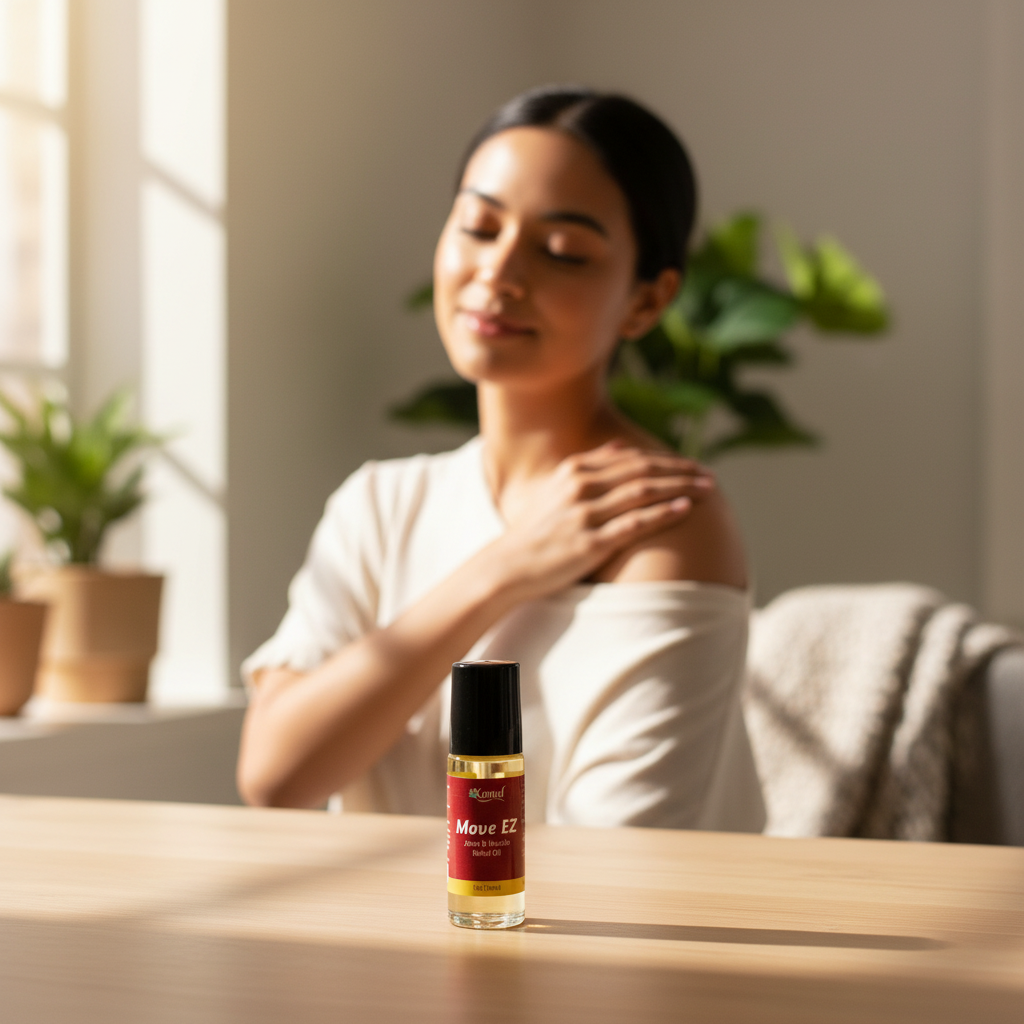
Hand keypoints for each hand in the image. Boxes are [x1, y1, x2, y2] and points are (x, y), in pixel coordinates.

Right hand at [480, 441, 714, 602]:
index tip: (692, 465)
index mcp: (574, 469)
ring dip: (679, 488)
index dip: (666, 460)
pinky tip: (684, 509)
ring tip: (707, 490)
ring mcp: (584, 514)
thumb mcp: (558, 487)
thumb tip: (623, 446)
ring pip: (643, 492)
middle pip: (643, 470)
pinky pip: (634, 524)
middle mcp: (580, 486)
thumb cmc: (537, 529)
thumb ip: (591, 465)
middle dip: (680, 471)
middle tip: (709, 476)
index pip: (632, 458)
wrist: (507, 565)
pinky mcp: (589, 543)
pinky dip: (662, 514)